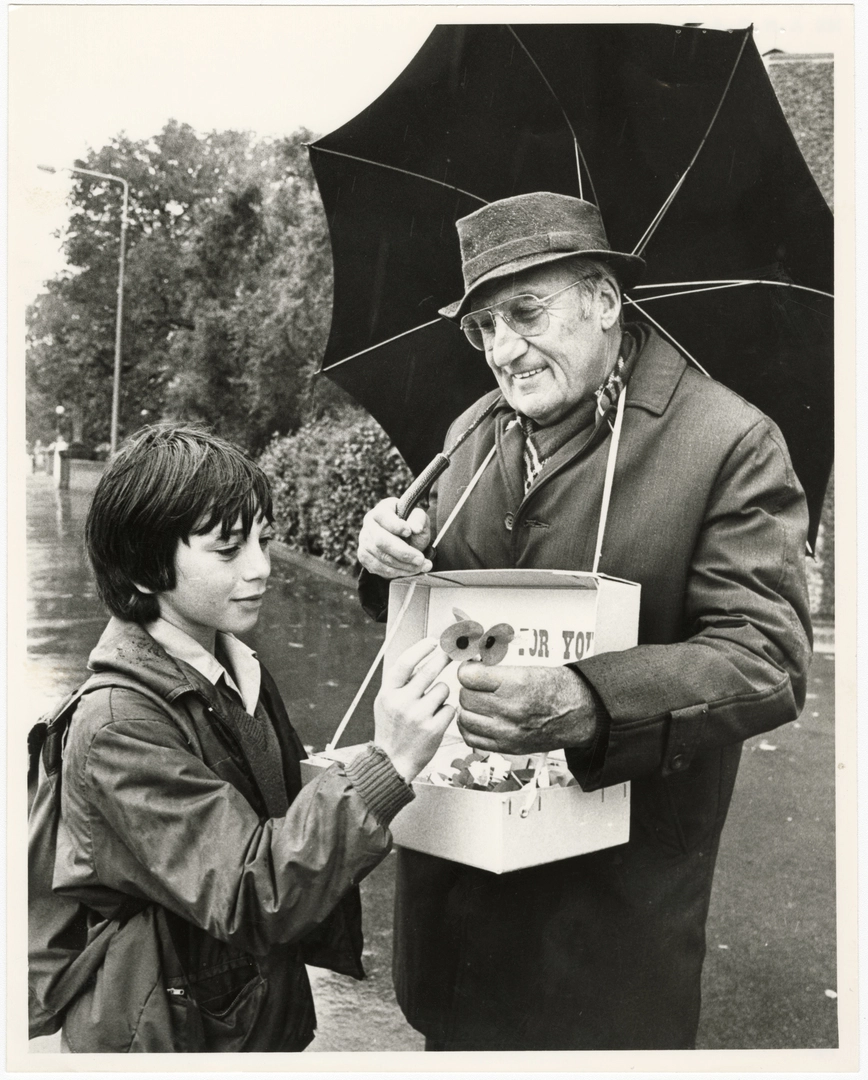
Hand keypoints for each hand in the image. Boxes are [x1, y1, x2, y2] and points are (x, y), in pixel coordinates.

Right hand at [357, 498, 432, 579]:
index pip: (383, 516)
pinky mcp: (364, 557)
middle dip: (403, 552)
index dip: (396, 525)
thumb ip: (419, 519)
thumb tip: (416, 528)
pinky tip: (410, 570)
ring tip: (421, 566)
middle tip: (421, 559)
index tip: (410, 532)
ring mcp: (364, 541)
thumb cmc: (410, 527)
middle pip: (381, 540)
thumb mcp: (419, 519)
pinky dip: (397, 572)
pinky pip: (379, 568)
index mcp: (382, 510)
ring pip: (381, 557)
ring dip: (404, 565)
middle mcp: (369, 524)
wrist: (403, 542)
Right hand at [374, 639, 454, 781]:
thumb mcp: (386, 701)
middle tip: (451, 652)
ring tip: (431, 706)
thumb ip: (401, 681)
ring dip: (441, 694)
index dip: (421, 648)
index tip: (433, 642)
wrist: (392, 762)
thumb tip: (423, 656)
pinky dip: (446, 711)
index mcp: (388, 693)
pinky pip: (450, 708)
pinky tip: (436, 720)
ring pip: (443, 689)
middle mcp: (402, 702)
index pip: (405, 662)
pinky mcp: (434, 729)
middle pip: (429, 670)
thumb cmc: (391, 728)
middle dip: (443, 658)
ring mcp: (418, 716)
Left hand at [456, 663, 598, 754]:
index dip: (467, 669)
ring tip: (478, 701)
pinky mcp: (508, 746)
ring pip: (465, 718)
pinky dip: (470, 727)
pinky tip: (478, 718)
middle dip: (468, 688)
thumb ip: (497, 668)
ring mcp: (508, 731)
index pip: (468, 676)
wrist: (580, 713)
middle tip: (477, 684)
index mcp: (516, 683)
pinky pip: (472, 738)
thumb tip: (472, 664)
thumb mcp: (529, 667)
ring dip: (468, 708)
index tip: (472, 668)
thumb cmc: (558, 688)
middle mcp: (511, 709)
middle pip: (465, 697)